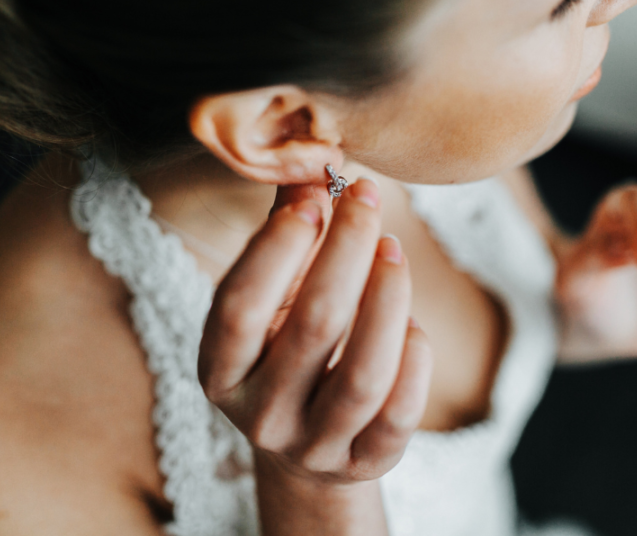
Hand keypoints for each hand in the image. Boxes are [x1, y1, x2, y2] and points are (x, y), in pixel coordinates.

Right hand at [197, 177, 431, 492]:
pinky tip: (415, 325)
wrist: (305, 441)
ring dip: (387, 301)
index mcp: (221, 370)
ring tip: (395, 250)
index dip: (275, 249)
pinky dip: (414, 364)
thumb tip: (309, 171)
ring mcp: (313, 445)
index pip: (238, 308)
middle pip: (313, 328)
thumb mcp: (271, 301)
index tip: (314, 196)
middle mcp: (260, 414)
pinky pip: (398, 417)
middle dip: (347, 251)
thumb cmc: (285, 351)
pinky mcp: (363, 464)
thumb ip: (284, 239)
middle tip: (368, 200)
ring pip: (362, 375)